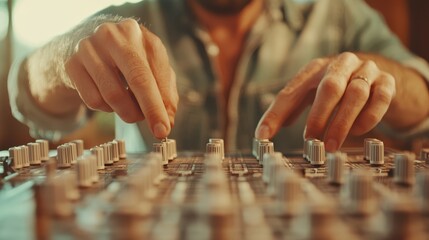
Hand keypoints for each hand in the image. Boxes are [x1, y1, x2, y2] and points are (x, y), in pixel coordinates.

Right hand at [65, 19, 177, 138]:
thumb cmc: (126, 60)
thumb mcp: (150, 68)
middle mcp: (113, 36)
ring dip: (128, 112)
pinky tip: (109, 99)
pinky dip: (106, 108)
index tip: (166, 127)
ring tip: (133, 111)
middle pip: (137, 79)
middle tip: (158, 132)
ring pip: (113, 95)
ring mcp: (89, 48)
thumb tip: (167, 120)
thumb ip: (164, 91)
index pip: (156, 72)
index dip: (163, 103)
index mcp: (137, 33)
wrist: (87, 47)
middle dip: (150, 110)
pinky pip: (93, 100)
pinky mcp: (72, 64)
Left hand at [255, 52, 395, 150]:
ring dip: (342, 122)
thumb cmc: (337, 89)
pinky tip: (358, 132)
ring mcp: (366, 71)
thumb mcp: (311, 95)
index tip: (263, 136)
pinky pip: (380, 98)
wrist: (377, 76)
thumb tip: (263, 134)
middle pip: (329, 87)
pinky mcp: (387, 82)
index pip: (291, 91)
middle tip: (311, 141)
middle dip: (318, 116)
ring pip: (356, 93)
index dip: (276, 114)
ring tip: (331, 145)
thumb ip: (288, 111)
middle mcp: (340, 65)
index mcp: (314, 69)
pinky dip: (368, 117)